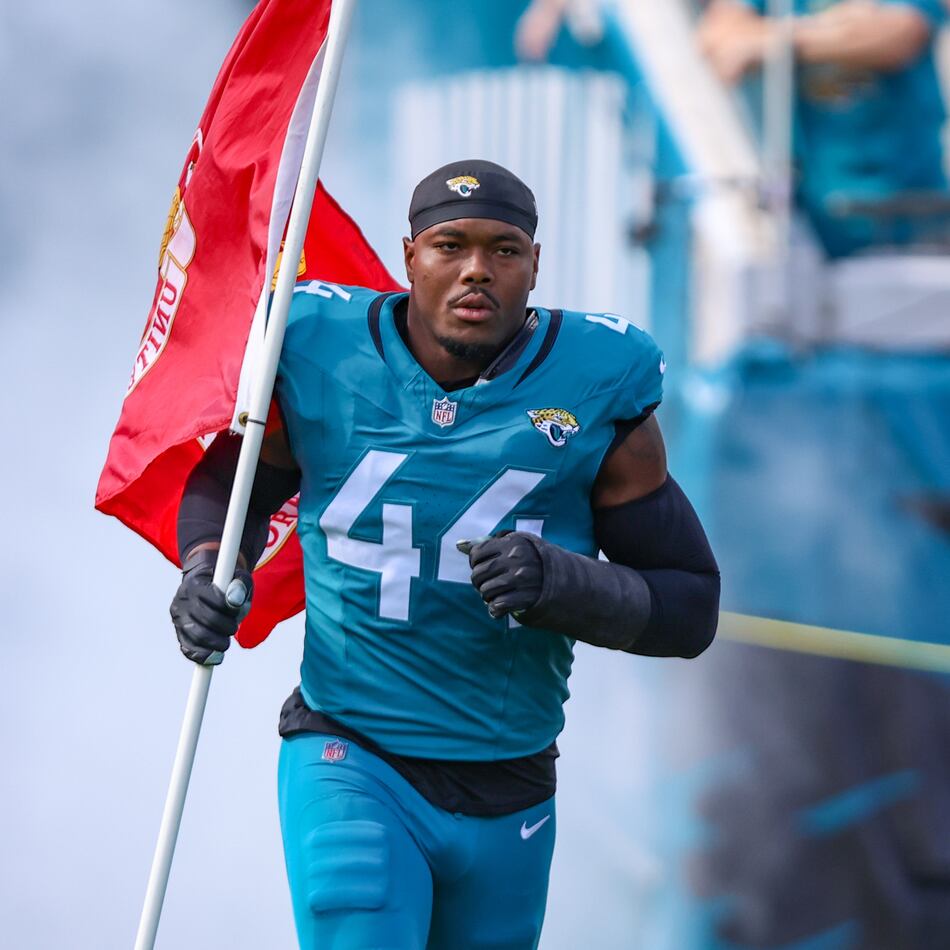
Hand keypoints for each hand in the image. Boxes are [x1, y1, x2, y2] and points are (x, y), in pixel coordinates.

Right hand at [169, 550, 252, 664]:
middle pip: (207, 619)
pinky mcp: (180, 634)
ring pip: (198, 637)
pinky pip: (189, 650)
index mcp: (194, 583)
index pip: (214, 599)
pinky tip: (217, 655)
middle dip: (227, 627)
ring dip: (219, 643)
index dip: (229, 608)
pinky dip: (205, 656)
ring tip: (226, 640)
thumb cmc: (227, 583)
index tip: (236, 609)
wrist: (208, 586)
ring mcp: (178, 619)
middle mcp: (181, 601)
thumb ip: (240, 585)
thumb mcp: (237, 577)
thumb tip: (235, 601)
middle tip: (234, 627)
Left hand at [459, 532, 543, 619]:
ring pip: (485, 591)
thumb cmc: (531, 560)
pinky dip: (495, 609)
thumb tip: (459, 544)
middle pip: (478, 574)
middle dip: (478, 582)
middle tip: (487, 584)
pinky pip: (497, 605)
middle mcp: (516, 559)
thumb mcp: (514, 546)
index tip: (483, 567)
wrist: (563, 581)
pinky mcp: (526, 597)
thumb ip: (487, 544)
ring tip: (495, 595)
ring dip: (487, 597)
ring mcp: (521, 579)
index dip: (475, 564)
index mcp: (512, 543)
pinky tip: (500, 607)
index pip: (477, 554)